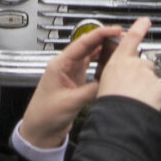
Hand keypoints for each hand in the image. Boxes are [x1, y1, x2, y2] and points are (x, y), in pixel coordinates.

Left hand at [17, 23, 122, 148]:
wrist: (40, 130)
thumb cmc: (46, 114)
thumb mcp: (71, 101)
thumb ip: (90, 90)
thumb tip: (108, 82)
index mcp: (59, 64)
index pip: (82, 43)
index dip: (99, 34)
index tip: (113, 30)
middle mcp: (64, 66)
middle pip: (86, 46)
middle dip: (103, 39)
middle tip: (120, 36)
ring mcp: (70, 73)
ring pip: (88, 56)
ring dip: (102, 50)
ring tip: (117, 46)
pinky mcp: (75, 82)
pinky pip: (89, 67)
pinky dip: (99, 64)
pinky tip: (109, 62)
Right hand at [95, 17, 160, 108]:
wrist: (122, 117)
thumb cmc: (110, 102)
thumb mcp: (104, 83)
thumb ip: (115, 75)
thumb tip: (119, 79)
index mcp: (119, 61)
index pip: (131, 39)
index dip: (139, 27)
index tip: (146, 20)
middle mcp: (135, 64)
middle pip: (143, 65)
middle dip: (142, 75)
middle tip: (133, 90)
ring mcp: (149, 75)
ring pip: (151, 80)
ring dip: (147, 88)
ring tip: (136, 100)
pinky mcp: (159, 86)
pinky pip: (158, 92)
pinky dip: (154, 98)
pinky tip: (145, 104)